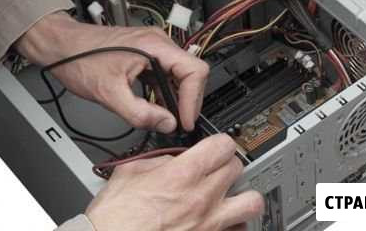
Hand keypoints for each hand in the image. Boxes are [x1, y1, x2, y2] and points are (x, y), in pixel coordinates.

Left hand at [15, 12, 208, 132]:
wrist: (62, 46)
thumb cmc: (79, 59)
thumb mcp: (109, 94)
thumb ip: (140, 113)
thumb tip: (167, 124)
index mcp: (154, 46)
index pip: (194, 71)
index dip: (192, 100)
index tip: (184, 121)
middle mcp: (158, 42)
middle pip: (191, 72)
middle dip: (186, 101)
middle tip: (176, 124)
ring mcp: (153, 46)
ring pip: (179, 74)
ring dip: (175, 98)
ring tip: (165, 118)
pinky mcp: (146, 53)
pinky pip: (166, 73)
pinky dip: (164, 92)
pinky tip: (155, 105)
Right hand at [86, 135, 264, 230]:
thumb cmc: (114, 219)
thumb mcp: (128, 173)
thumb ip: (157, 160)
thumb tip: (171, 159)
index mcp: (182, 175)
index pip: (222, 145)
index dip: (220, 142)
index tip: (215, 146)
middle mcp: (201, 198)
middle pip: (237, 168)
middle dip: (227, 164)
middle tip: (217, 169)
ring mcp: (209, 224)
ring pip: (251, 202)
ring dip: (243, 196)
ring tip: (230, 196)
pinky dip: (234, 226)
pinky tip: (221, 223)